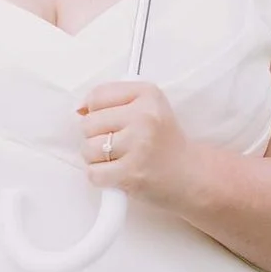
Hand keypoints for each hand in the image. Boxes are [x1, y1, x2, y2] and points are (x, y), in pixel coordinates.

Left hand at [74, 74, 200, 210]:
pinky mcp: (131, 174)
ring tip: (119, 159)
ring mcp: (138, 146)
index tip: (108, 120)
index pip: (97, 96)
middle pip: (88, 124)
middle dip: (96, 136)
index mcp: (147, 94)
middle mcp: (144, 117)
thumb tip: (78, 109)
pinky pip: (93, 173)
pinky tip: (118, 173)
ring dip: (97, 158)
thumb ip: (113, 100)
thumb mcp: (147, 106)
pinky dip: (101, 177)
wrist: (191, 174)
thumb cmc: (163, 140)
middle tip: (117, 143)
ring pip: (88, 149)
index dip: (95, 111)